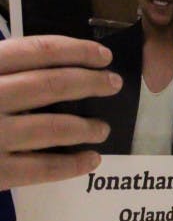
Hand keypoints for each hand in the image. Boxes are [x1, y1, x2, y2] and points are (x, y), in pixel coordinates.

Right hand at [0, 35, 119, 188]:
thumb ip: (0, 67)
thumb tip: (48, 63)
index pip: (39, 51)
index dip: (78, 50)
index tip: (103, 55)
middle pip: (54, 85)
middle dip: (91, 83)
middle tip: (113, 85)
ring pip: (54, 127)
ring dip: (86, 126)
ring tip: (102, 128)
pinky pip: (41, 170)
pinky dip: (71, 165)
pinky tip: (89, 160)